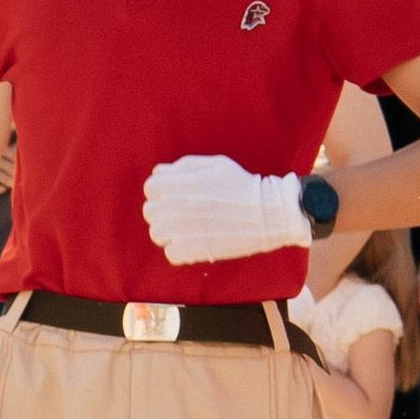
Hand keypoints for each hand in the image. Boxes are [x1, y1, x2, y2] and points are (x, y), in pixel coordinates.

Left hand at [143, 156, 306, 263]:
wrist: (269, 213)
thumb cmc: (243, 186)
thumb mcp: (215, 165)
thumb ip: (184, 166)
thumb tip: (160, 173)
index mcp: (181, 183)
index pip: (150, 187)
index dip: (162, 191)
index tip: (176, 195)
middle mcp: (176, 206)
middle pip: (150, 211)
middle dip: (164, 211)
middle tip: (185, 213)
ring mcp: (182, 230)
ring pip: (157, 233)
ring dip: (170, 232)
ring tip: (189, 229)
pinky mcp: (191, 251)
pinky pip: (170, 253)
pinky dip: (180, 251)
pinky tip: (196, 242)